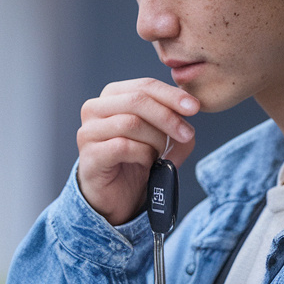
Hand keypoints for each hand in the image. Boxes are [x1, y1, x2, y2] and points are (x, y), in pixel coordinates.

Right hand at [77, 78, 198, 224]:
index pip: (145, 86)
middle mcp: (95, 108)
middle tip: (187, 134)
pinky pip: (123, 146)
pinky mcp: (90, 155)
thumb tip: (188, 109)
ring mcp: (89, 131)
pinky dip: (143, 155)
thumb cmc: (137, 161)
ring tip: (160, 155)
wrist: (117, 197)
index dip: (172, 95)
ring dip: (155, 140)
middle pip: (137, 100)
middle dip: (168, 117)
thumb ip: (176, 122)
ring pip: (131, 123)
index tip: (194, 108)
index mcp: (112, 96)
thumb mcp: (162, 138)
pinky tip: (146, 163)